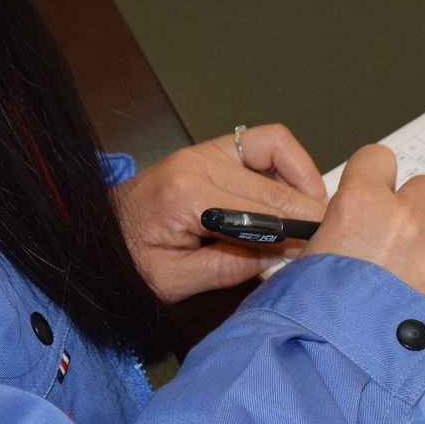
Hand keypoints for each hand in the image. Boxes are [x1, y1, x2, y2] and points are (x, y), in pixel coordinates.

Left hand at [111, 124, 326, 302]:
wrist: (94, 234)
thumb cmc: (126, 259)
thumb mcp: (172, 280)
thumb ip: (228, 268)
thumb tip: (279, 257)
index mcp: (185, 195)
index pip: (259, 213)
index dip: (296, 233)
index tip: (321, 249)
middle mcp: (197, 163)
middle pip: (273, 184)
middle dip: (308, 211)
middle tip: (330, 236)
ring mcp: (204, 151)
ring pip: (275, 148)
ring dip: (302, 178)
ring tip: (316, 212)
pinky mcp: (209, 150)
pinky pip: (261, 142)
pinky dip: (286, 162)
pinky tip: (295, 191)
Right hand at [303, 145, 424, 324]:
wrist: (332, 372)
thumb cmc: (303, 322)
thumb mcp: (302, 265)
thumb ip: (332, 239)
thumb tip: (341, 242)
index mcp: (360, 204)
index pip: (381, 158)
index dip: (378, 180)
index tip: (376, 200)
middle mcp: (405, 221)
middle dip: (418, 213)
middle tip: (400, 246)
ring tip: (423, 278)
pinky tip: (423, 320)